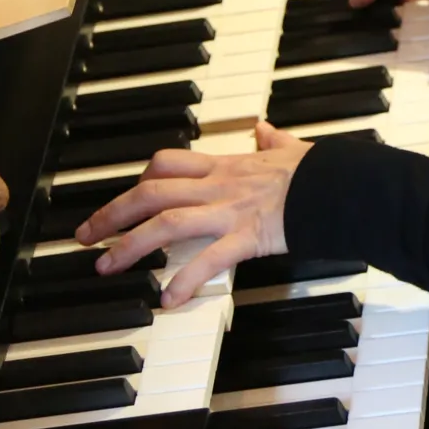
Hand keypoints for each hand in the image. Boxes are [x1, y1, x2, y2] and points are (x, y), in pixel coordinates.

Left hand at [73, 123, 312, 305]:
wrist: (342, 184)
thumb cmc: (319, 169)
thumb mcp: (290, 148)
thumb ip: (272, 140)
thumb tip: (265, 128)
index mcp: (225, 166)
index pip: (166, 164)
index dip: (139, 180)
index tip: (127, 198)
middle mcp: (218, 186)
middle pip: (150, 193)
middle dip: (111, 213)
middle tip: (85, 235)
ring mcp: (229, 211)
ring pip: (165, 224)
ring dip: (129, 246)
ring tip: (105, 268)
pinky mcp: (247, 236)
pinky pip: (208, 260)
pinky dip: (184, 280)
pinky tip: (167, 300)